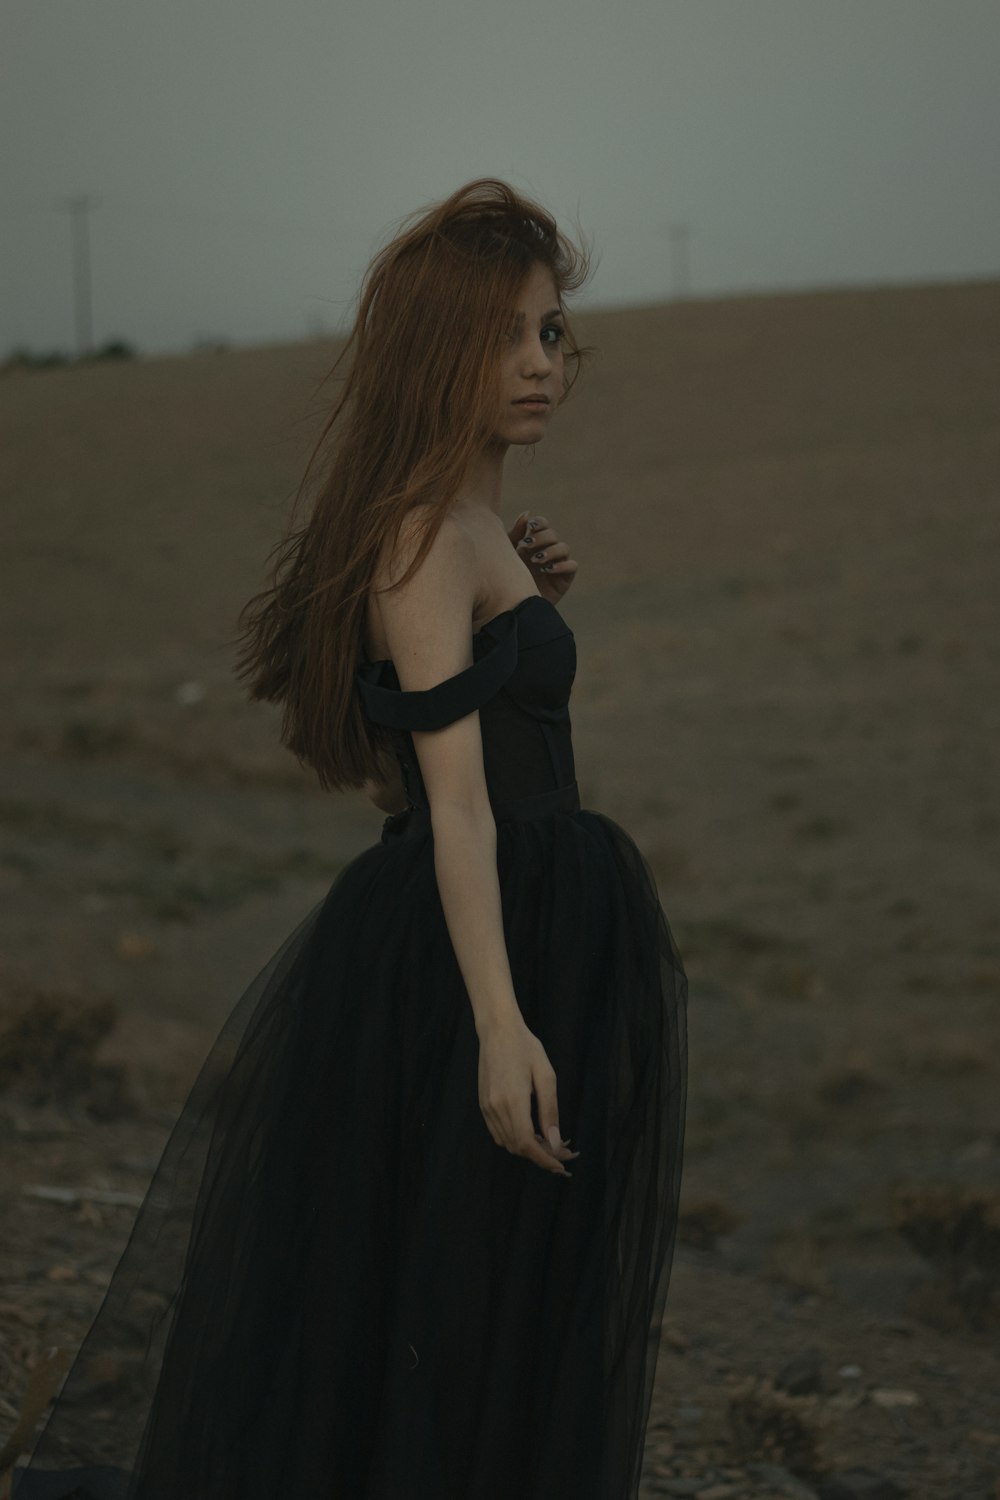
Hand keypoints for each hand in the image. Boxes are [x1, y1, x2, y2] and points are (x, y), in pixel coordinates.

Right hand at [476, 1012, 580, 1176]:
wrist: (497, 1031)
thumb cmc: (526, 1048)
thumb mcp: (546, 1076)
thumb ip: (550, 1111)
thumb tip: (555, 1141)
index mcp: (513, 1101)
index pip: (527, 1144)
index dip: (544, 1159)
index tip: (561, 1165)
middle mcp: (496, 1108)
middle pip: (517, 1147)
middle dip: (540, 1155)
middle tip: (561, 1152)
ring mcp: (486, 1107)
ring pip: (506, 1143)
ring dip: (527, 1148)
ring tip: (548, 1141)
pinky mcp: (483, 1104)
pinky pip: (498, 1132)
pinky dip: (514, 1139)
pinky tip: (529, 1130)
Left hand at [508, 512, 577, 604]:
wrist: (511, 608)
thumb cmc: (506, 580)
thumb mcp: (507, 556)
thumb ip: (515, 534)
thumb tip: (527, 514)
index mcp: (533, 543)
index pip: (544, 525)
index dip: (541, 523)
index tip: (530, 527)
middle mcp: (547, 551)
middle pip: (553, 535)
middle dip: (541, 538)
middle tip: (527, 546)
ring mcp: (557, 564)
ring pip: (564, 547)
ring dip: (551, 550)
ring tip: (536, 560)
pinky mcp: (565, 579)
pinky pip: (572, 565)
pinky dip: (562, 565)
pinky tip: (547, 570)